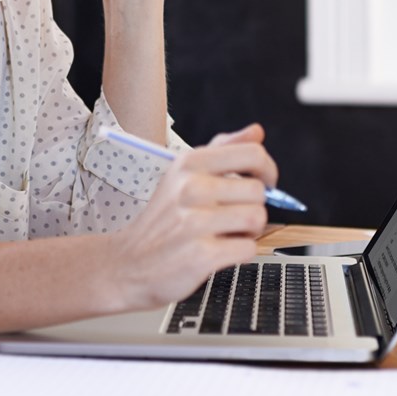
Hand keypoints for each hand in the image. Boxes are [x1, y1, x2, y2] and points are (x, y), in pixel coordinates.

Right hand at [107, 124, 276, 310]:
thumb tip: (256, 132)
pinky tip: (221, 251)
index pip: (252, 154)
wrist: (129, 263)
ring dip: (249, 231)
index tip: (263, 183)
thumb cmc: (163, 219)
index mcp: (190, 163)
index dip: (267, 170)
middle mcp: (192, 188)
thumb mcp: (184, 175)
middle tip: (234, 216)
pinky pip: (248, 249)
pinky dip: (241, 253)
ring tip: (227, 233)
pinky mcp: (201, 254)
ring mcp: (195, 221)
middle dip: (254, 207)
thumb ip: (223, 150)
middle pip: (259, 191)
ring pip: (257, 219)